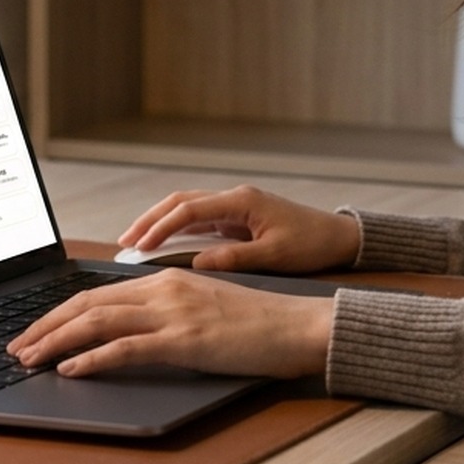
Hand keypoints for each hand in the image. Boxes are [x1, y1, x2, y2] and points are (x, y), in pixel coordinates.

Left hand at [8, 271, 332, 379]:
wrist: (298, 326)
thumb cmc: (257, 324)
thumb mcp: (203, 309)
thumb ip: (164, 314)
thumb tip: (126, 333)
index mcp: (165, 279)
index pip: (96, 293)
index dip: (58, 313)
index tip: (34, 331)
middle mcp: (163, 289)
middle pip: (86, 304)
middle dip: (44, 326)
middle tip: (16, 348)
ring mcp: (173, 313)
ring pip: (96, 322)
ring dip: (55, 342)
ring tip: (29, 359)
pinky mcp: (184, 340)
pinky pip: (125, 348)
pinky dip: (91, 359)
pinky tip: (70, 370)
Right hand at [117, 184, 361, 274]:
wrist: (339, 238)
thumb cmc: (312, 244)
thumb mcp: (275, 255)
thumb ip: (236, 258)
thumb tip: (198, 264)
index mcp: (242, 202)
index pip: (189, 209)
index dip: (160, 227)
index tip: (138, 246)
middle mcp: (234, 199)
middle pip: (179, 203)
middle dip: (149, 221)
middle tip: (123, 244)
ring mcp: (234, 208)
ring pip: (186, 210)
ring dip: (159, 224)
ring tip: (133, 246)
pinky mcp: (236, 220)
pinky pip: (198, 222)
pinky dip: (176, 232)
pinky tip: (160, 249)